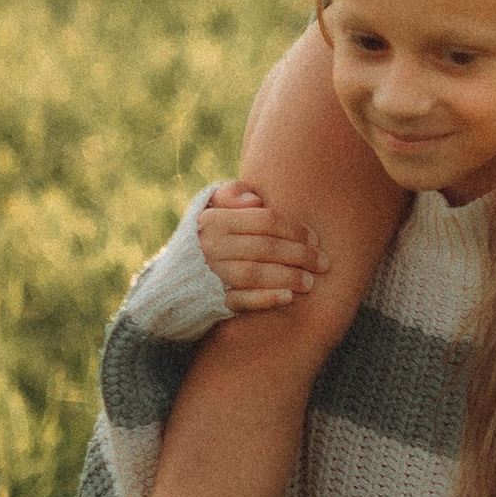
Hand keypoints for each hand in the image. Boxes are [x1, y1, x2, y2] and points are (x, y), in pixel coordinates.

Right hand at [197, 180, 328, 310]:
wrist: (171, 285)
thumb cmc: (201, 241)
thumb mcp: (207, 210)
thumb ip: (230, 195)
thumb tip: (257, 199)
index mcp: (214, 220)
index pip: (265, 221)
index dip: (294, 230)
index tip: (315, 239)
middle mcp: (211, 246)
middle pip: (266, 247)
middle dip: (300, 255)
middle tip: (324, 263)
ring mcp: (210, 275)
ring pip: (256, 274)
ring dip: (288, 277)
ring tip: (311, 282)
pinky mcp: (210, 301)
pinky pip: (241, 300)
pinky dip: (266, 298)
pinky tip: (288, 297)